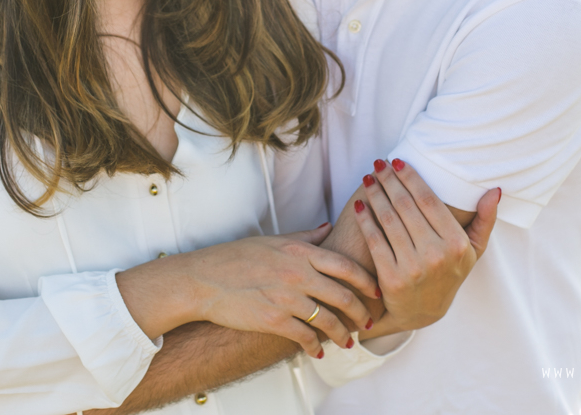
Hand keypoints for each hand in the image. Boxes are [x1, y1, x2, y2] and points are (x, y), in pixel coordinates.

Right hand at [117, 223, 378, 357]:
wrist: (204, 279)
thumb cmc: (236, 257)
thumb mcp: (274, 240)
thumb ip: (306, 237)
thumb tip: (328, 228)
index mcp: (301, 252)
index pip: (346, 266)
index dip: (366, 281)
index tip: (377, 292)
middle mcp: (298, 274)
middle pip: (343, 296)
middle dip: (360, 313)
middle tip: (367, 323)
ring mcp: (286, 297)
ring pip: (327, 320)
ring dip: (341, 334)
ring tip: (346, 341)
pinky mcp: (273, 319)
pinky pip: (304, 337)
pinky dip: (314, 346)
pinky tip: (316, 351)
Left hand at [354, 159, 499, 332]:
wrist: (423, 313)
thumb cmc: (449, 273)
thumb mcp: (473, 251)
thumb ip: (485, 220)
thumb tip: (495, 190)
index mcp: (457, 244)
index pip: (428, 200)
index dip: (410, 177)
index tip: (397, 161)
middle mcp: (436, 255)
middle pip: (406, 206)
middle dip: (389, 180)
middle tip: (378, 163)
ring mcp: (413, 267)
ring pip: (389, 219)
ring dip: (376, 194)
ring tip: (368, 179)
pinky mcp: (391, 278)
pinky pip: (375, 240)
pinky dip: (366, 219)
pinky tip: (360, 204)